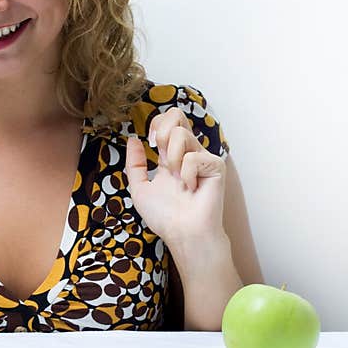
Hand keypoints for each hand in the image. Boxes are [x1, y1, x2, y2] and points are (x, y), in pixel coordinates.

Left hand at [124, 107, 226, 260]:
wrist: (182, 233)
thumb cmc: (165, 216)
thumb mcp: (139, 188)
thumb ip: (134, 164)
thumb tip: (133, 140)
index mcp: (171, 156)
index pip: (166, 121)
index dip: (155, 125)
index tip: (150, 143)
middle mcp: (188, 153)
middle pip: (177, 114)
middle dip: (162, 131)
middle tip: (162, 155)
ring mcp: (202, 158)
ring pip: (182, 133)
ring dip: (171, 158)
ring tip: (177, 178)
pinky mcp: (215, 166)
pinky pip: (193, 157)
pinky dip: (186, 174)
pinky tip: (192, 188)